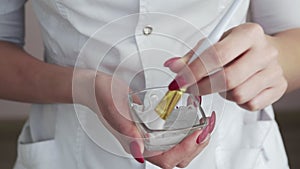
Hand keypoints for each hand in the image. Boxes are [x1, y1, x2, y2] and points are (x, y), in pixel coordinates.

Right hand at [75, 70, 215, 166]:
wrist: (97, 88)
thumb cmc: (103, 96)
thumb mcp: (113, 108)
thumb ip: (125, 129)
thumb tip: (138, 152)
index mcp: (135, 144)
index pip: (166, 159)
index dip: (185, 149)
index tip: (198, 132)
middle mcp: (144, 144)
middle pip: (177, 158)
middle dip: (196, 145)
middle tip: (207, 127)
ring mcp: (149, 136)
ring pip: (178, 149)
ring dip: (195, 140)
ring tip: (205, 124)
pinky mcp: (153, 127)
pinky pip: (175, 135)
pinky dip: (189, 129)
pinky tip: (194, 118)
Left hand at [165, 23, 287, 110]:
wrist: (268, 53)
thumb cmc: (239, 47)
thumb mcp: (217, 42)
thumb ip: (194, 56)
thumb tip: (174, 66)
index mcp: (248, 34)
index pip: (217, 55)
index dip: (194, 71)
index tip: (180, 80)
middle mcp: (264, 52)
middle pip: (228, 79)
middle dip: (203, 87)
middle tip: (191, 88)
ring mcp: (273, 71)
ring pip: (238, 95)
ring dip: (223, 94)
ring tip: (222, 84)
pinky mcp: (278, 88)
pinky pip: (250, 104)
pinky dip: (238, 101)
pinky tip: (237, 89)